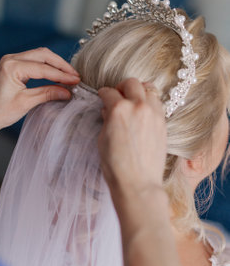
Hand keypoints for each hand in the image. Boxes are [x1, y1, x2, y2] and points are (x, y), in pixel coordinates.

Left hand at [0, 48, 79, 132]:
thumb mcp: (26, 103)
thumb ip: (48, 93)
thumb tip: (68, 91)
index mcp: (12, 66)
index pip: (43, 68)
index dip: (62, 74)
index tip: (76, 80)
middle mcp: (11, 59)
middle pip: (43, 55)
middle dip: (61, 65)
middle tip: (75, 76)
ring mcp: (11, 61)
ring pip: (39, 56)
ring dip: (55, 64)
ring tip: (69, 75)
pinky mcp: (12, 66)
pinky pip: (34, 61)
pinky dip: (47, 67)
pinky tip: (56, 75)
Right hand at [98, 78, 166, 194]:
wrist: (138, 182)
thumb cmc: (116, 165)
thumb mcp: (103, 139)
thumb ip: (107, 119)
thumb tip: (109, 110)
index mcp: (118, 109)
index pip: (109, 92)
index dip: (103, 93)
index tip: (103, 96)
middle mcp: (138, 106)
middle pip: (132, 82)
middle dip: (122, 87)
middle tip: (118, 94)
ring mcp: (153, 113)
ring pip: (149, 88)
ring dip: (139, 91)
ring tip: (134, 100)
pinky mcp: (163, 122)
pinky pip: (158, 103)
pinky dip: (150, 102)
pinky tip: (143, 111)